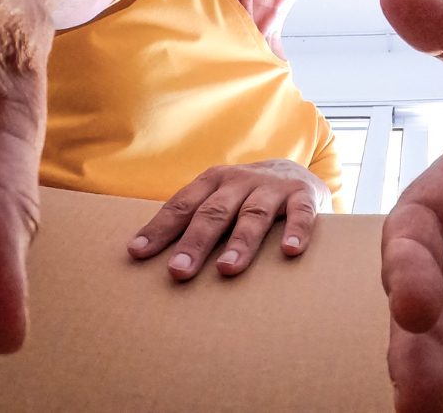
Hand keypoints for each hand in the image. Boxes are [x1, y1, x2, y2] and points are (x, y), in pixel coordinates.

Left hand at [127, 158, 328, 278]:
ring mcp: (273, 187)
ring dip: (240, 241)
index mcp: (213, 181)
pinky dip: (296, 230)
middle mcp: (240, 180)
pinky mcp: (304, 194)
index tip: (138, 253)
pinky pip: (300, 213)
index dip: (160, 228)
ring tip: (227, 267)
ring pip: (253, 214)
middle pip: (214, 212)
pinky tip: (290, 251)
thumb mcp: (220, 199)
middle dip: (195, 242)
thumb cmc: (246, 197)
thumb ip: (195, 219)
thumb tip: (148, 255)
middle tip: (179, 271)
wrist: (298, 172)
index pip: (182, 205)